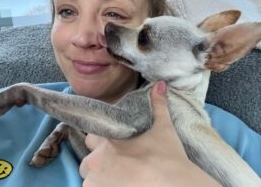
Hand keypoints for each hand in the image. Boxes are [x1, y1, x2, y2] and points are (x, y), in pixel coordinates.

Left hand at [79, 81, 220, 186]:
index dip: (101, 142)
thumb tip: (160, 84)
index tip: (114, 147)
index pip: (92, 138)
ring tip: (119, 178)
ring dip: (99, 178)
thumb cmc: (166, 155)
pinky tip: (119, 186)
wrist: (172, 183)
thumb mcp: (163, 127)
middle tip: (118, 164)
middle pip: (88, 161)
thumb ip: (158, 105)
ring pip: (89, 179)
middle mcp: (96, 162)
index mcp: (107, 141)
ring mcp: (96, 182)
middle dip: (99, 161)